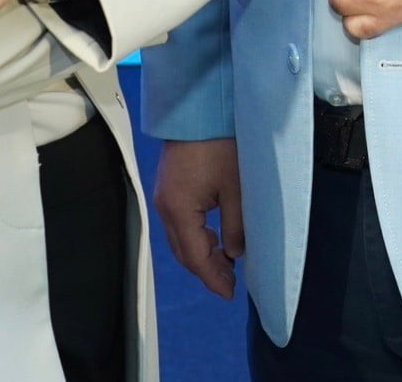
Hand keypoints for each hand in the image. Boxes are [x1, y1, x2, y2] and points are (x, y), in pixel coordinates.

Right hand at [153, 138, 244, 298]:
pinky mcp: (170, 185)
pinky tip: (214, 237)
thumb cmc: (222, 145)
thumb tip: (234, 253)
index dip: (212, 278)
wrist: (201, 106)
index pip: (194, 256)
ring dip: (202, 252)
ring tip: (227, 263)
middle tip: (230, 283)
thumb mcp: (237, 188)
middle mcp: (165, 206)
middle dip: (206, 269)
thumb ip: (236, 226)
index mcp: (179, 209)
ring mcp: (164, 195)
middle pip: (183, 251)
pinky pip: (180, 222)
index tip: (229, 294)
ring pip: (180, 238)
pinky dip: (196, 235)